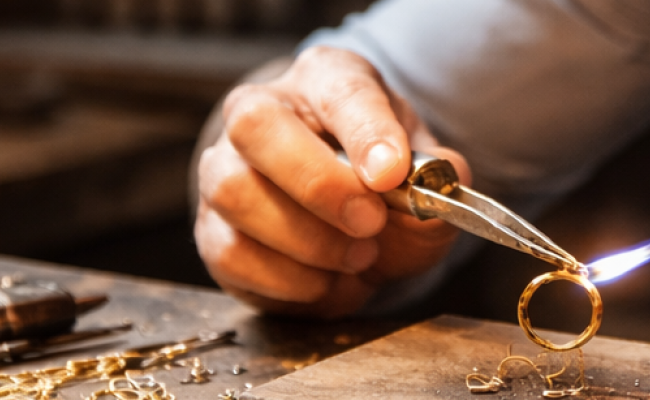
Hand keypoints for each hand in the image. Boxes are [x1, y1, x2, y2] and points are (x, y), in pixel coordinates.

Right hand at [195, 46, 471, 318]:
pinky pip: (231, 252)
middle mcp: (260, 113)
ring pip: (234, 193)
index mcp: (324, 80)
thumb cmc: (385, 185)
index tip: (392, 174)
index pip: (338, 90)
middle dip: (319, 185)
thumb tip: (432, 191)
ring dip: (307, 240)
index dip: (366, 132)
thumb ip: (439, 179)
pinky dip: (287, 279)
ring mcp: (224, 170)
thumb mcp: (426, 172)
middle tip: (370, 223)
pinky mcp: (211, 230)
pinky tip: (326, 280)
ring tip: (359, 257)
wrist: (353, 222)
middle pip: (256, 127)